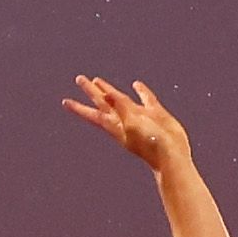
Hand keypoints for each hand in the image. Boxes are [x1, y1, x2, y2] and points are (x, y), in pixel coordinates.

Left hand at [62, 74, 191, 173]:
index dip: (80, 107)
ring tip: (98, 81)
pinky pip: (146, 99)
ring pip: (122, 100)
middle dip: (91, 92)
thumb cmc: (151, 145)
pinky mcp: (156, 114)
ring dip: (110, 91)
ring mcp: (140, 117)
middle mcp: (125, 120)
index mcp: (117, 125)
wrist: (172, 157)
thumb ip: (121, 107)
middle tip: (80, 79)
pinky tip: (137, 84)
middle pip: (103, 103)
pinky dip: (141, 91)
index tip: (65, 102)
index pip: (94, 113)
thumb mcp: (133, 124)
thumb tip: (107, 93)